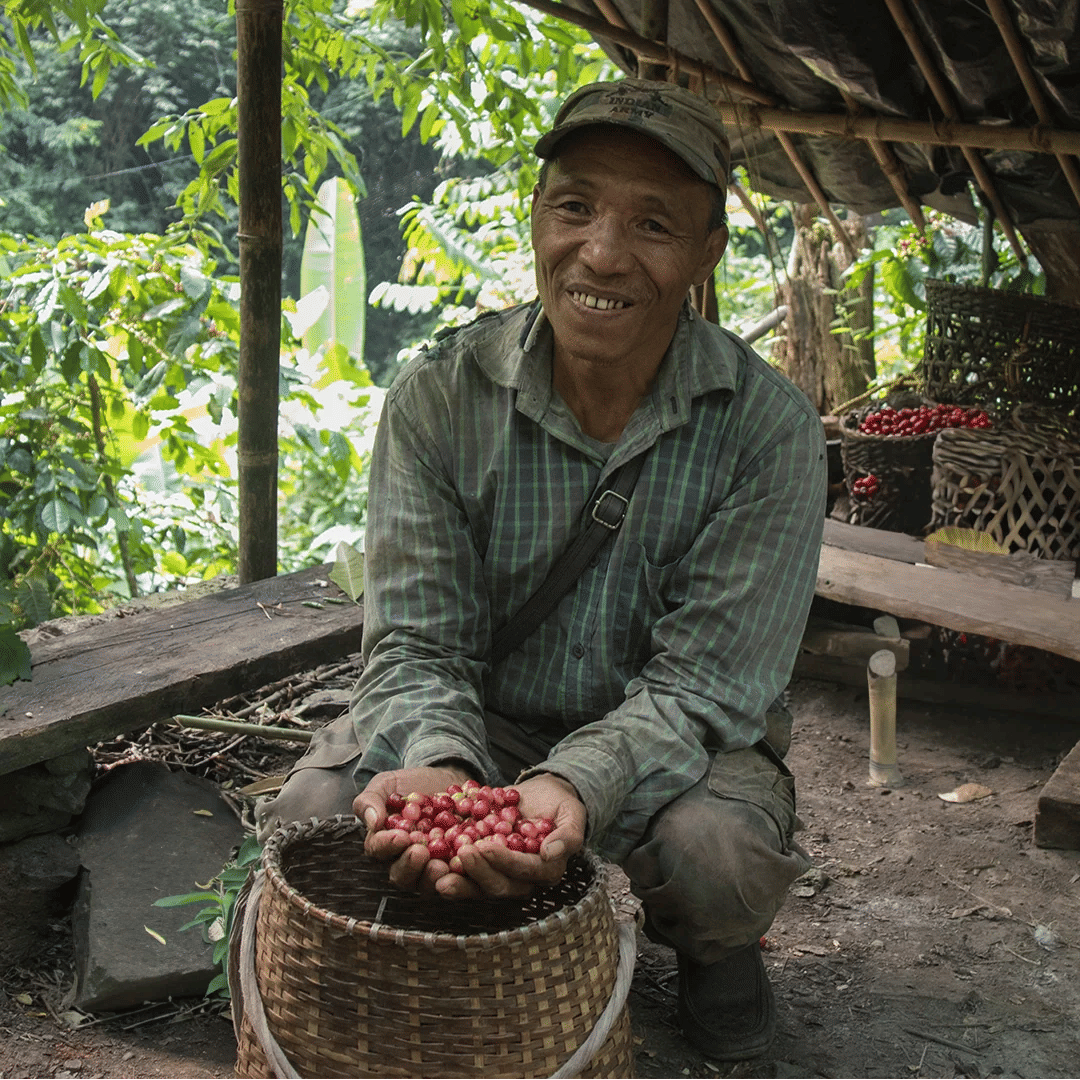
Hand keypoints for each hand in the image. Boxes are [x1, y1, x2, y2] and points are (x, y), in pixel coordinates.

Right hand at [355, 765, 475, 894]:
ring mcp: (429, 867)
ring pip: (426, 883)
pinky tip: (463, 864)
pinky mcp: (453, 866)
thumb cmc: (412, 784)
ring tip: (441, 865)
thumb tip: (372, 821)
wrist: (446, 779)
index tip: (400, 836)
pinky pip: (455, 878)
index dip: (387, 845)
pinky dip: (459, 874)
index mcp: (384, 842)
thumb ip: (371, 800)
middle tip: (420, 852)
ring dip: (432, 877)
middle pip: (401, 874)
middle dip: (410, 865)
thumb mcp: (387, 784)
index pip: (379, 849)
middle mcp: (404, 860)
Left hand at [433, 773, 586, 899]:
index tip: (486, 846)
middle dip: (477, 872)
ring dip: (457, 881)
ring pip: (476, 886)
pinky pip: (463, 872)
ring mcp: (498, 875)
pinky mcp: (481, 866)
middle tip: (461, 853)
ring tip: (436, 871)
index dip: (505, 862)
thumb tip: (551, 853)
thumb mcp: (572, 814)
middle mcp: (521, 880)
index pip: (524, 872)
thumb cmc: (560, 804)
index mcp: (545, 871)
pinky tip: (428, 859)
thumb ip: (568, 835)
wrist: (541, 794)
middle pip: (497, 885)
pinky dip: (445, 867)